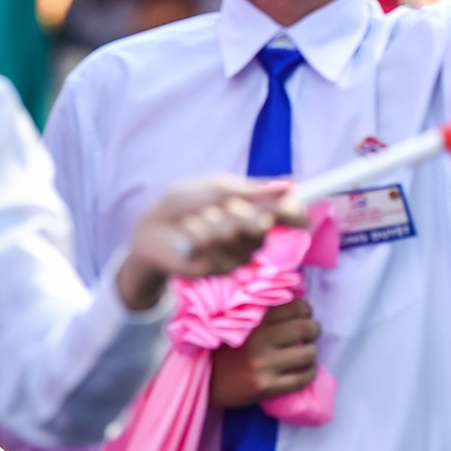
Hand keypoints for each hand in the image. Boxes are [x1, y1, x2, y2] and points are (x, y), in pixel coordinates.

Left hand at [116, 177, 306, 311]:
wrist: (153, 227)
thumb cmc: (185, 203)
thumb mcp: (217, 187)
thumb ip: (252, 189)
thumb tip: (290, 183)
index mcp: (259, 210)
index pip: (290, 213)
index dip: (296, 210)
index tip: (292, 207)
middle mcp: (256, 234)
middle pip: (266, 225)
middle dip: (241, 212)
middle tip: (225, 206)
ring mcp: (242, 252)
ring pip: (240, 236)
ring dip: (215, 222)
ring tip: (198, 219)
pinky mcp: (224, 268)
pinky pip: (220, 249)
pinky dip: (201, 235)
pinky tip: (189, 234)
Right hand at [210, 299, 320, 407]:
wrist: (200, 382)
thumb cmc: (221, 348)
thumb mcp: (235, 321)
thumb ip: (261, 309)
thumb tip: (299, 299)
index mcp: (251, 319)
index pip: (296, 306)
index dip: (305, 310)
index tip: (302, 316)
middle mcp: (258, 340)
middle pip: (306, 328)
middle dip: (313, 330)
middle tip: (308, 334)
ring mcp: (262, 365)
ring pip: (309, 353)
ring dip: (311, 352)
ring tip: (303, 353)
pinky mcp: (265, 387)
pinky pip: (303, 378)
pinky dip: (309, 372)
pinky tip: (302, 370)